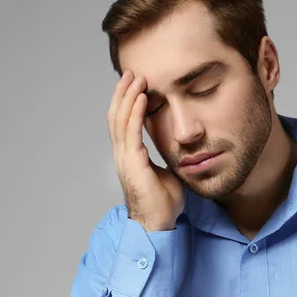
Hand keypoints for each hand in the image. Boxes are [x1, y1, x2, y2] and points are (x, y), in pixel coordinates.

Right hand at [107, 70, 184, 231]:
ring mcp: (125, 158)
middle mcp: (122, 154)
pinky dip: (135, 112)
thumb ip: (167, 158)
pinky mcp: (132, 163)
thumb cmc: (163, 202)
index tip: (135, 84)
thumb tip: (179, 147)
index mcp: (129, 156)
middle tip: (131, 72)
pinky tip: (142, 97)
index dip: (126, 102)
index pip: (123, 122)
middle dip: (123, 93)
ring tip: (136, 78)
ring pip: (121, 120)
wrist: (158, 223)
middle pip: (117, 116)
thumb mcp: (167, 172)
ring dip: (128, 96)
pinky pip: (132, 132)